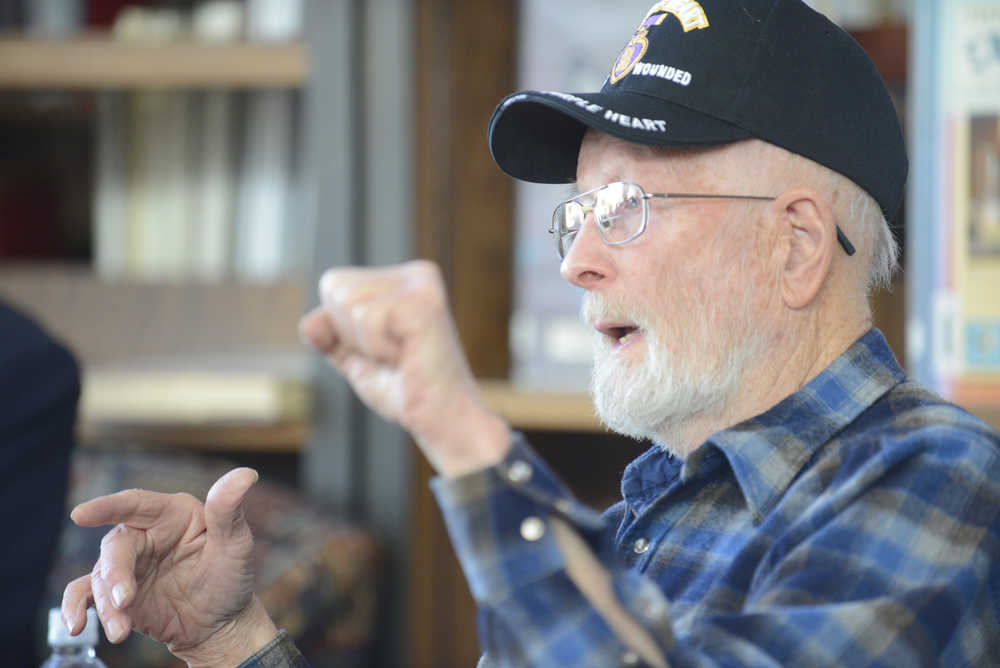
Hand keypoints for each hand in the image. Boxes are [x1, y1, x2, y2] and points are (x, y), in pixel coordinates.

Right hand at [61, 468, 277, 666]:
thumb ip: (230, 512)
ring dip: (106, 604)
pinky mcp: (116, 592)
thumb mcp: (236, 546)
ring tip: (121, 630)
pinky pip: (86, 594)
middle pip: (116, 546)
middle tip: (125, 601)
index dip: (107, 507)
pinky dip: (76, 608)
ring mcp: (129, 564)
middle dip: (116, 574)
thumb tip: (246, 474)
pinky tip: (76, 625)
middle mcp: (146, 534)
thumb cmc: (231, 578)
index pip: (136, 504)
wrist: (221, 624)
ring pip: (101, 575)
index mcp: (173, 514)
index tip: (81, 514)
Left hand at [299, 260, 509, 475]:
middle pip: (335, 286)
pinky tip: (406, 356)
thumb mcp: (356, 359)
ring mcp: (421, 285)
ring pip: (347, 300)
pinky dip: (376, 348)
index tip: (382, 349)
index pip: (334, 284)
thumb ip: (330, 336)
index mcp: (402, 280)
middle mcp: (415, 274)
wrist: (441, 420)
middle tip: (391, 355)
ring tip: (401, 356)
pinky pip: (366, 317)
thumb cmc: (405, 389)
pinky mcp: (423, 304)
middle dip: (350, 333)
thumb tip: (310, 322)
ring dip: (365, 342)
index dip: (342, 327)